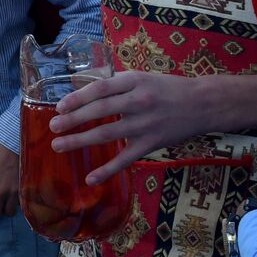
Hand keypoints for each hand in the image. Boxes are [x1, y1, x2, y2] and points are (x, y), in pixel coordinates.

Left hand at [50, 71, 213, 185]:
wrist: (203, 103)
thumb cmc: (166, 88)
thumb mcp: (140, 77)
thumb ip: (114, 84)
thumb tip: (81, 90)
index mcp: (134, 81)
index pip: (100, 89)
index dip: (77, 97)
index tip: (59, 106)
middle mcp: (139, 101)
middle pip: (100, 111)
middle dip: (73, 120)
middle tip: (52, 127)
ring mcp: (146, 124)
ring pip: (108, 134)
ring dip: (80, 141)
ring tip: (58, 145)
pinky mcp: (152, 144)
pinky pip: (126, 159)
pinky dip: (108, 170)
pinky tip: (90, 178)